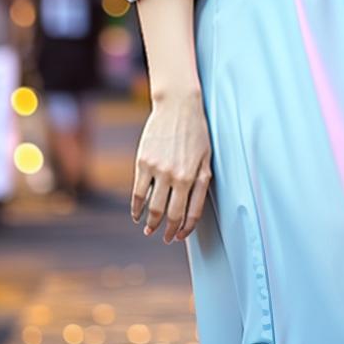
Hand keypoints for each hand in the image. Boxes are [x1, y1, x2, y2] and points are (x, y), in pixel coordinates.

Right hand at [131, 90, 212, 242]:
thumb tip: (191, 210)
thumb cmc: (196, 133)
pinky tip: (137, 214)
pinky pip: (138, 192)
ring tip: (149, 229)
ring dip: (151, 223)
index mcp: (193, 177)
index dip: (185, 230)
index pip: (190, 214)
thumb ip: (200, 184)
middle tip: (164, 238)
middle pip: (170, 215)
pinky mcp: (143, 162)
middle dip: (168, 231)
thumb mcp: (206, 159)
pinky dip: (136, 207)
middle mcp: (176, 176)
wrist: (178, 106)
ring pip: (153, 207)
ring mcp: (158, 170)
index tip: (180, 236)